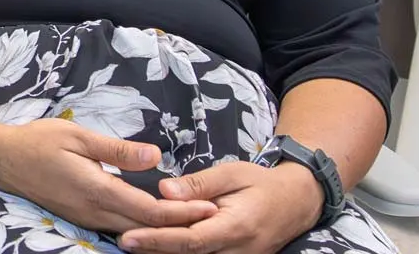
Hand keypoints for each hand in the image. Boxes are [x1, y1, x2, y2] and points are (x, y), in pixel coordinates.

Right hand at [0, 119, 219, 235]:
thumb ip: (117, 149)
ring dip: (164, 229)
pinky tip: (156, 221)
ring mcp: (87, 218)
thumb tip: (155, 157)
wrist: (0, 159)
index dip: (182, 212)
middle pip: (147, 228)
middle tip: (214, 218)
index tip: (210, 207)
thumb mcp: (78, 135)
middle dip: (182, 226)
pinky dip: (143, 227)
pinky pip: (119, 228)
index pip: (150, 210)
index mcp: (97, 190)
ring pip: (134, 232)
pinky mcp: (82, 218)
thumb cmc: (37, 141)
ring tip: (192, 222)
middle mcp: (95, 212)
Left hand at [117, 161, 322, 253]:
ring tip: (134, 243)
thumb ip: (199, 184)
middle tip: (122, 240)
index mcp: (236, 227)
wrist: (296, 202)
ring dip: (164, 253)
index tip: (128, 238)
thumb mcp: (232, 173)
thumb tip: (164, 192)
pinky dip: (180, 253)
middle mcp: (238, 251)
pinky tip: (158, 246)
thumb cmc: (261, 183)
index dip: (157, 241)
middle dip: (153, 250)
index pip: (190, 239)